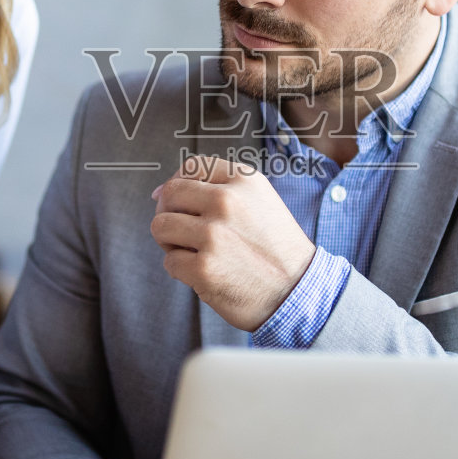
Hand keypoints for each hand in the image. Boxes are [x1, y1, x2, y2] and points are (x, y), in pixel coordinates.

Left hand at [150, 153, 315, 330]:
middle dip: (169, 213)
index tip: (179, 203)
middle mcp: (227, 201)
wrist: (298, 292)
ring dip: (170, 242)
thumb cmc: (276, 249)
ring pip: (161, 226)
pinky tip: (204, 274)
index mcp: (243, 181)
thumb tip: (158, 193)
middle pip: (170, 194)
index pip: (191, 166)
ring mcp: (214, 235)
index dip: (178, 184)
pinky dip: (181, 271)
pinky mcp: (204, 268)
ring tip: (192, 252)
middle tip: (184, 232)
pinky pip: (170, 262)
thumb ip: (218, 189)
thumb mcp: (260, 201)